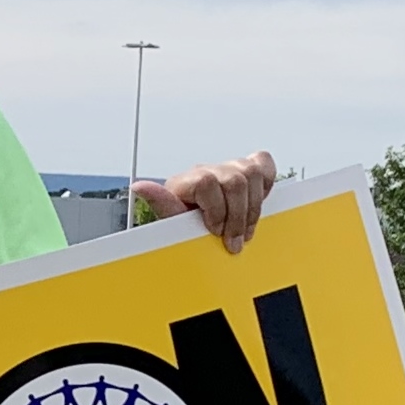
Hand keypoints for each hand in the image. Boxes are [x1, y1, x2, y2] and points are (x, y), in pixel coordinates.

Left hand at [133, 151, 280, 252]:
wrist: (196, 224)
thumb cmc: (184, 224)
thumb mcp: (172, 220)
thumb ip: (161, 204)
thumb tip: (139, 187)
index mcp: (188, 180)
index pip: (207, 183)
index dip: (217, 210)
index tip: (216, 231)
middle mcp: (209, 170)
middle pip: (235, 181)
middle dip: (238, 216)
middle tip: (235, 241)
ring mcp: (229, 167)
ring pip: (251, 173)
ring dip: (253, 208)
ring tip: (246, 230)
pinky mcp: (247, 168)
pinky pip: (263, 164)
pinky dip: (266, 184)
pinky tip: (256, 202)